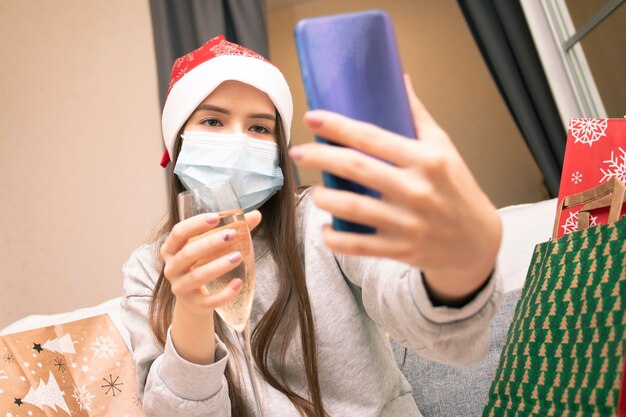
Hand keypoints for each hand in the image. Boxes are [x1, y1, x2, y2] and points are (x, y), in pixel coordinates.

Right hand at [160, 210, 260, 363]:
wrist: (195, 300)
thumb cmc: (203, 264)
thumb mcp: (210, 247)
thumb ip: (231, 229)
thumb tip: (256, 215)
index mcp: (172, 248)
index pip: (179, 232)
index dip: (195, 224)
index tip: (216, 217)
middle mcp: (171, 268)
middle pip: (188, 253)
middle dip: (210, 243)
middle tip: (233, 235)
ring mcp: (180, 287)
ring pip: (197, 276)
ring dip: (218, 266)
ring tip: (238, 256)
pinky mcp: (193, 304)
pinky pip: (208, 301)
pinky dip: (224, 293)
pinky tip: (238, 283)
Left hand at [289, 75, 500, 303]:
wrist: (478, 242)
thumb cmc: (459, 189)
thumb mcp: (445, 148)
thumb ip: (418, 116)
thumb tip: (401, 80)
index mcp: (427, 160)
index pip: (373, 137)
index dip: (338, 125)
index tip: (312, 117)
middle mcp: (416, 190)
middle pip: (355, 168)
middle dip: (319, 156)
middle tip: (299, 151)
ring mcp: (407, 223)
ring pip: (351, 208)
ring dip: (324, 197)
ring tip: (314, 190)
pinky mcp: (399, 250)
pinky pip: (356, 246)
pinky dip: (334, 238)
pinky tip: (326, 227)